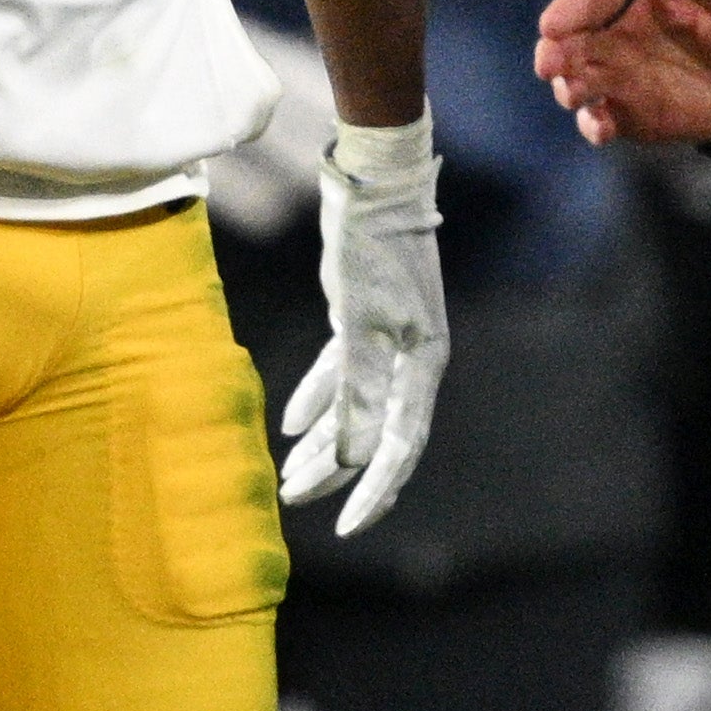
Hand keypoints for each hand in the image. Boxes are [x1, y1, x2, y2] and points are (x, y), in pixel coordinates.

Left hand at [279, 118, 446, 537]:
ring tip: (287, 476)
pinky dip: (317, 398)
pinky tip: (289, 425)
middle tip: (294, 501)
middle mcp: (411, 359)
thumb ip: (356, 391)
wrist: (373, 183)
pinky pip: (341, 373)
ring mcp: (388, 339)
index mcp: (423, 365)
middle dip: (336, 472)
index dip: (372, 490)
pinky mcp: (363, 320)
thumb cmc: (371, 249)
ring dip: (322, 440)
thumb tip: (350, 455)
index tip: (345, 527)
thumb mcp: (359, 322)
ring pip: (354, 406)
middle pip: (376, 433)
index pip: (399, 445)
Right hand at [536, 0, 710, 144]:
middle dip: (552, 53)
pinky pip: (599, 120)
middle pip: (568, 43)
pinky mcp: (627, 114)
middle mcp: (613, 38)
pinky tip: (601, 129)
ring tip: (574, 95)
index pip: (587, 2)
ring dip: (568, 88)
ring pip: (576, 81)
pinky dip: (592, 125)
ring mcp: (617, 77)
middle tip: (549, 65)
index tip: (551, 25)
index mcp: (630, 2)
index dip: (565, 11)